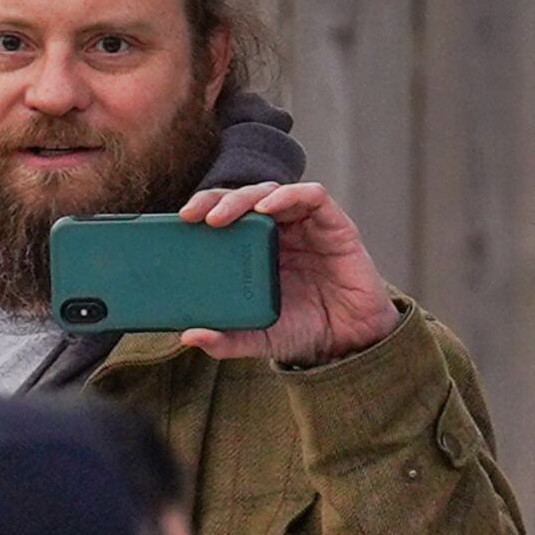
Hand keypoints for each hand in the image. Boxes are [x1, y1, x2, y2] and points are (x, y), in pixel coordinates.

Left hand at [175, 181, 399, 365]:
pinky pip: (312, 196)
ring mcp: (307, 225)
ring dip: (244, 197)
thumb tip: (188, 336)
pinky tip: (267, 208)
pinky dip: (288, 195)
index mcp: (257, 250)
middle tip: (194, 215)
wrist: (352, 342)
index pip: (226, 216)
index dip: (204, 210)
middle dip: (216, 199)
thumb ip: (227, 340)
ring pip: (272, 192)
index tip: (181, 220)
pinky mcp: (335, 224)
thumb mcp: (260, 339)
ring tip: (222, 215)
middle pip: (244, 198)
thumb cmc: (306, 331)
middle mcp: (280, 231)